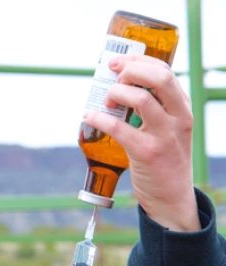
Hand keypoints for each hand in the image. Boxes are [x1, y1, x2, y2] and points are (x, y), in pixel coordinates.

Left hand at [83, 55, 199, 231]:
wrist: (171, 197)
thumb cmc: (164, 160)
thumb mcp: (169, 130)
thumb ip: (155, 110)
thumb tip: (120, 88)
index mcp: (183, 109)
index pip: (165, 72)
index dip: (139, 61)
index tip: (119, 61)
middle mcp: (178, 118)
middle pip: (158, 78)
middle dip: (130, 70)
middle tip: (112, 75)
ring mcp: (164, 136)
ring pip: (140, 98)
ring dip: (116, 93)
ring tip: (105, 101)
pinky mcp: (147, 153)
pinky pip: (119, 128)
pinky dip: (99, 118)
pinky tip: (88, 117)